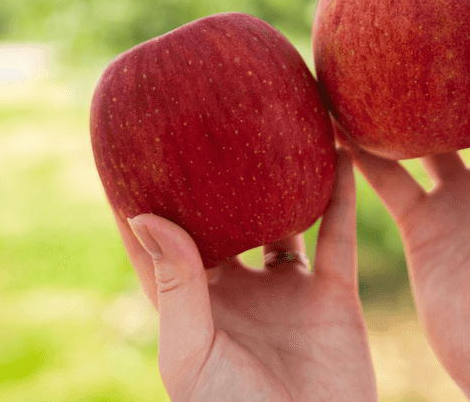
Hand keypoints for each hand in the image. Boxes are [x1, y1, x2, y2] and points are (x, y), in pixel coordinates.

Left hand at [115, 146, 377, 401]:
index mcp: (192, 306)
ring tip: (280, 125)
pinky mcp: (331, 297)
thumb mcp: (192, 352)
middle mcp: (237, 292)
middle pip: (225, 219)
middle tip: (213, 118)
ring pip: (283, 220)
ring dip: (283, 178)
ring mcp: (286, 293)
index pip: (158, 242)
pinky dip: (339, 195)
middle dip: (219, 176)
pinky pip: (336, 235)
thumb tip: (143, 214)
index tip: (130, 146)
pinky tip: (338, 152)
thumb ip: (176, 284)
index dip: (141, 198)